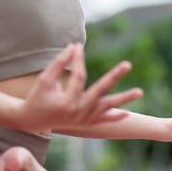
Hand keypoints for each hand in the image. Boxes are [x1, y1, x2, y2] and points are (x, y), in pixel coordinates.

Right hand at [17, 43, 142, 131]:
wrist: (32, 121)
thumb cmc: (37, 97)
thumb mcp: (45, 79)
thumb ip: (59, 63)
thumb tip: (74, 46)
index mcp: (67, 101)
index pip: (78, 76)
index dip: (78, 59)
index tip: (78, 46)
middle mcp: (78, 111)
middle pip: (100, 91)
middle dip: (114, 76)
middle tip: (128, 64)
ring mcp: (84, 119)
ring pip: (107, 107)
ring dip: (123, 99)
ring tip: (139, 91)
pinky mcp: (86, 124)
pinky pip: (103, 121)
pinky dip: (115, 117)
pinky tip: (127, 112)